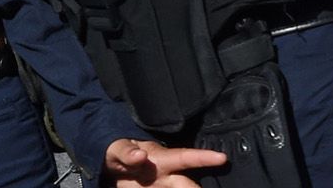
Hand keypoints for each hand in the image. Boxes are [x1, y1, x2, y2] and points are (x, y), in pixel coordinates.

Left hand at [103, 138, 226, 187]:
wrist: (109, 164)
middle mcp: (166, 173)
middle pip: (188, 184)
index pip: (185, 157)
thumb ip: (127, 152)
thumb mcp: (115, 149)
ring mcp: (163, 185)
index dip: (204, 157)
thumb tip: (141, 155)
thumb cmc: (115, 150)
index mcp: (159, 159)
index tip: (223, 158)